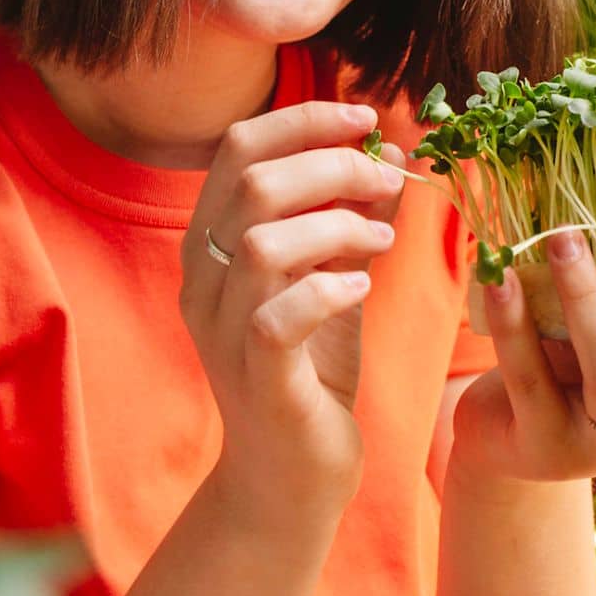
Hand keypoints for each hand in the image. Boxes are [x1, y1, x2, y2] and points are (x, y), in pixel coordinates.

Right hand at [180, 101, 406, 521]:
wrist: (288, 476)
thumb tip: (391, 153)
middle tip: (388, 178)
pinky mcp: (257, 380)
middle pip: (252, 182)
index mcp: (213, 241)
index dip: (303, 119)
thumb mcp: (335, 276)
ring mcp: (223, 332)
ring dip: (336, 225)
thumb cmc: (310, 368)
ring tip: (381, 240)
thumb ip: (353, 216)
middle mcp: (204, 280)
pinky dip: (327, 288)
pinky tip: (361, 286)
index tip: (366, 118)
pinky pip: (277, 317)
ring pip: (262, 243)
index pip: (238, 147)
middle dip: (332, 164)